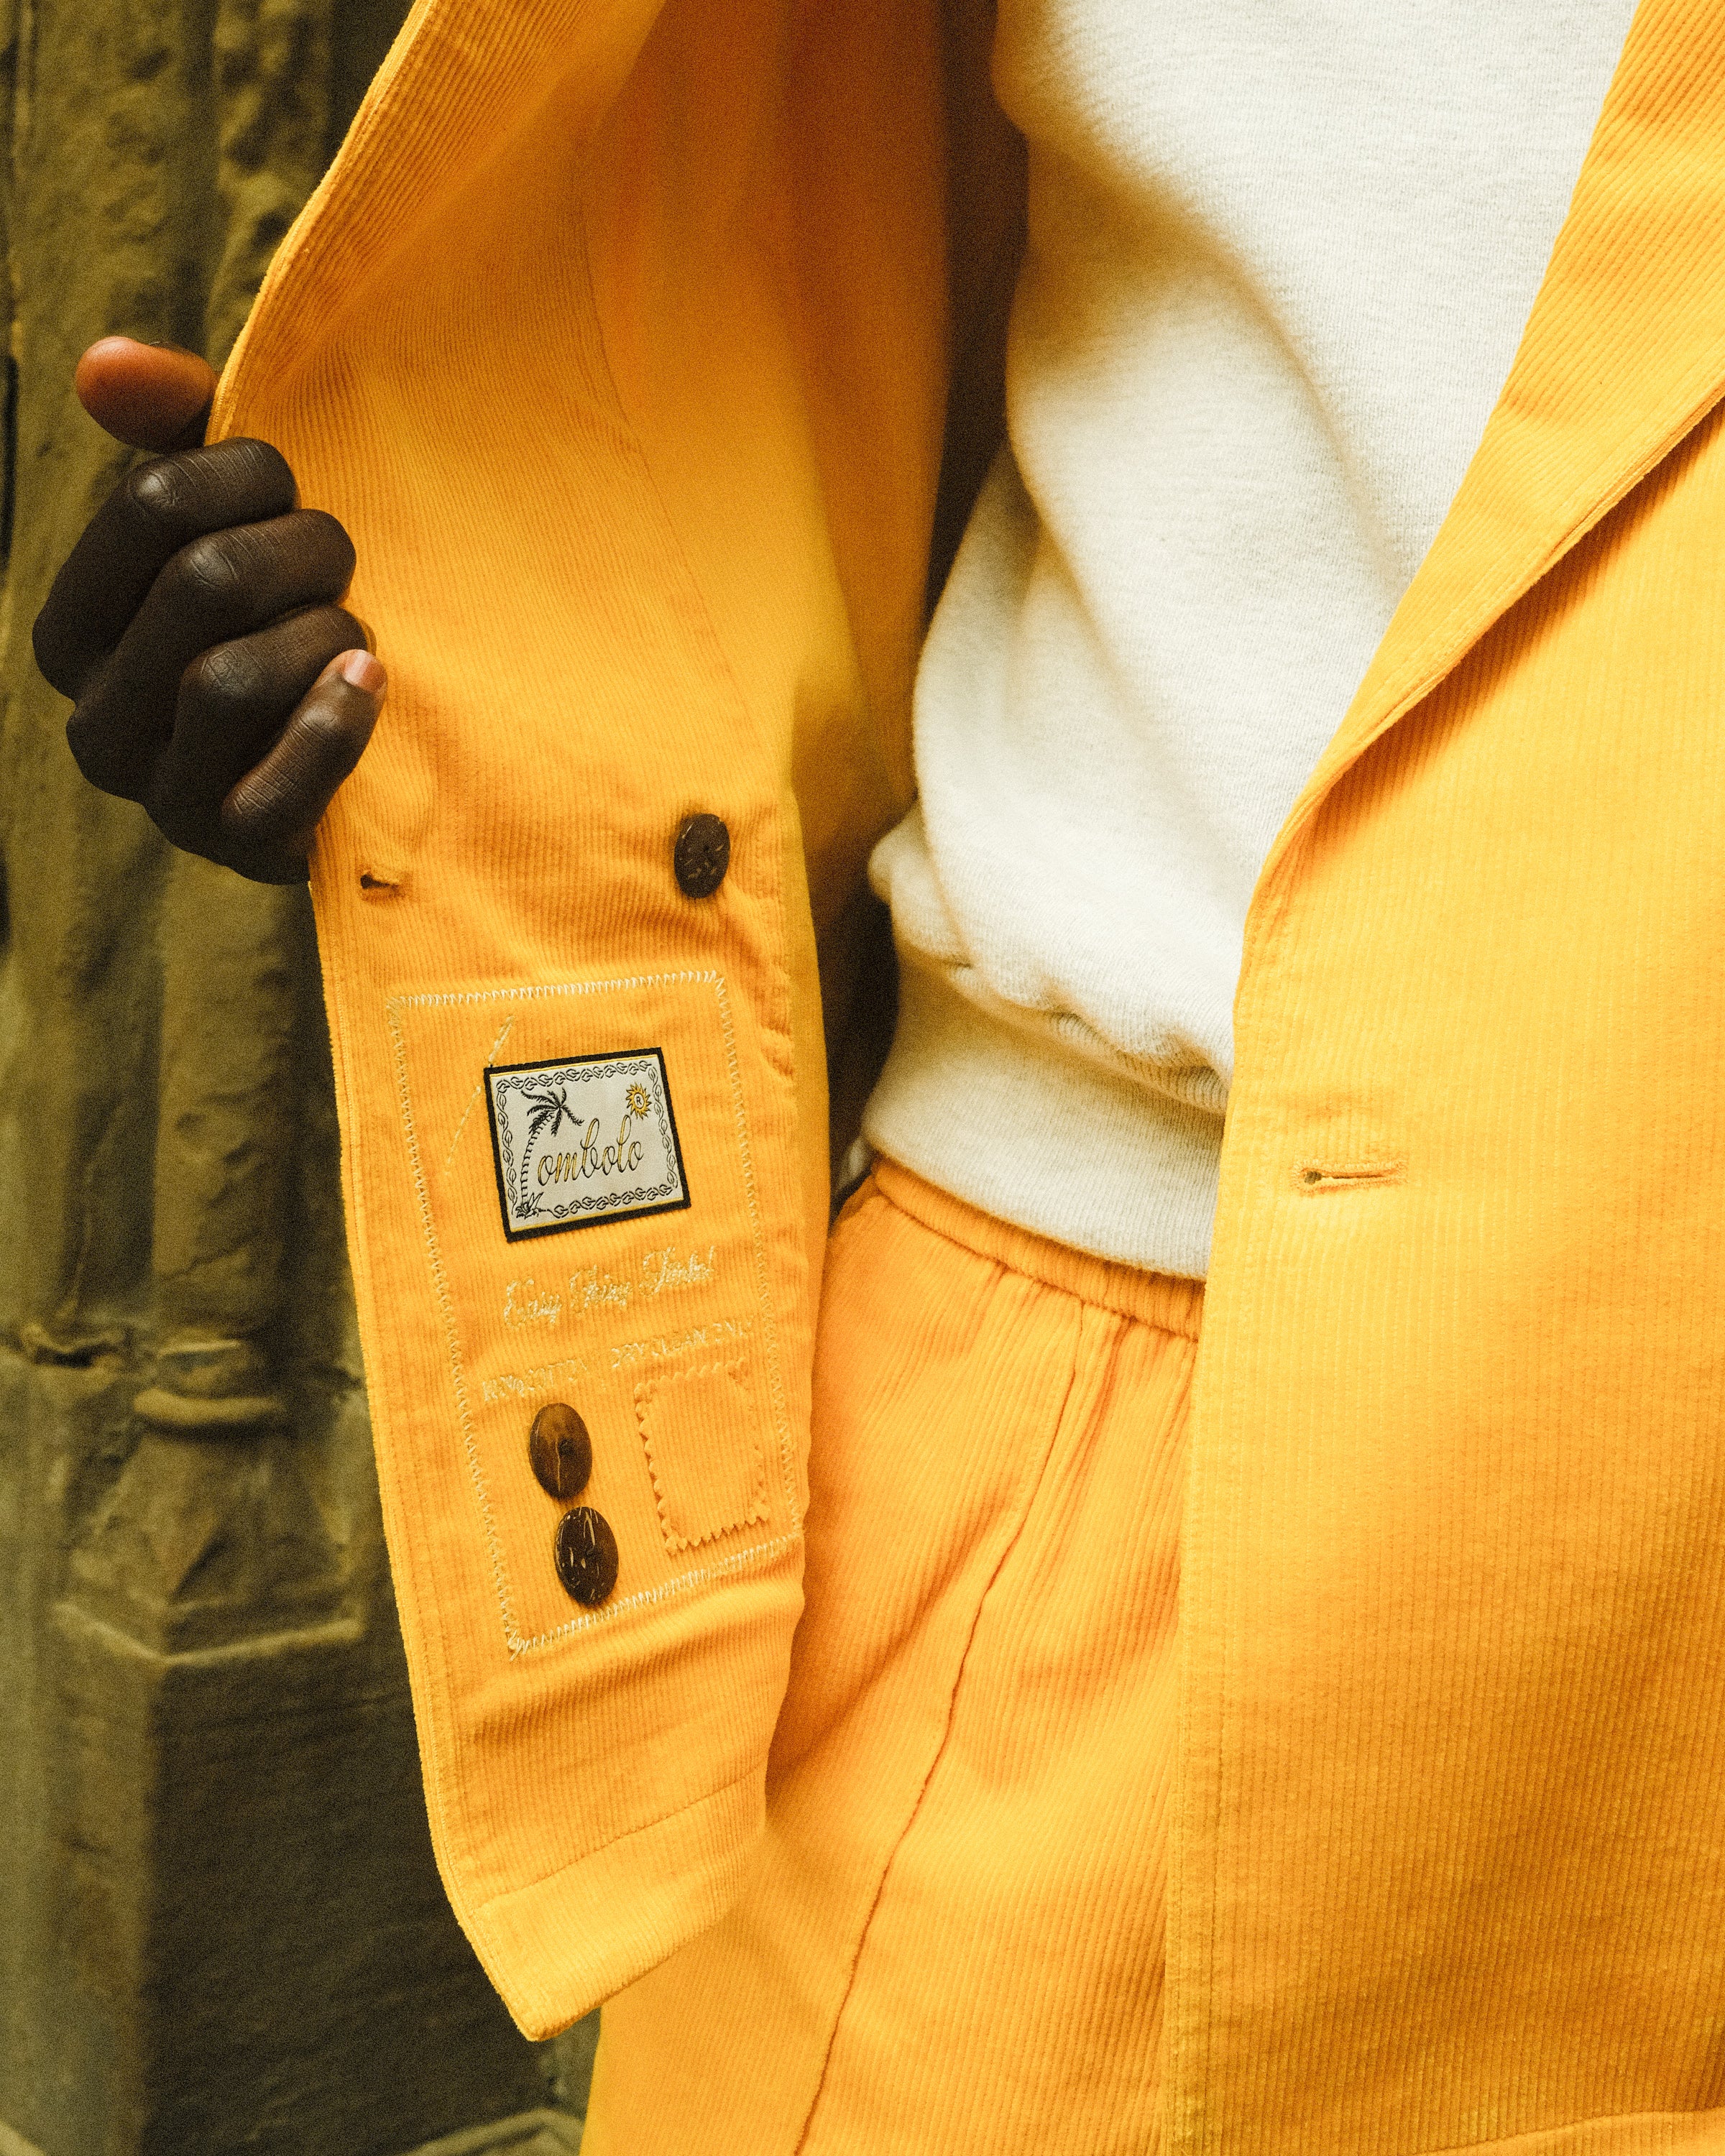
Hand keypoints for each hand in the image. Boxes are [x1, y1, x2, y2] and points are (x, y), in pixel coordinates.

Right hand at [33, 337, 384, 883]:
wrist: (361, 762)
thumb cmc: (286, 620)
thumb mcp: (233, 514)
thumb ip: (174, 426)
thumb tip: (107, 364)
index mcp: (72, 629)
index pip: (151, 502)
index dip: (249, 475)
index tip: (291, 488)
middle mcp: (95, 721)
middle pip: (205, 583)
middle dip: (304, 552)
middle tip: (344, 559)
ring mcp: (160, 798)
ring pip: (235, 677)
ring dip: (326, 635)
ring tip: (355, 635)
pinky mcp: (235, 850)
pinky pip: (276, 789)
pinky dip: (335, 726)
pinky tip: (372, 685)